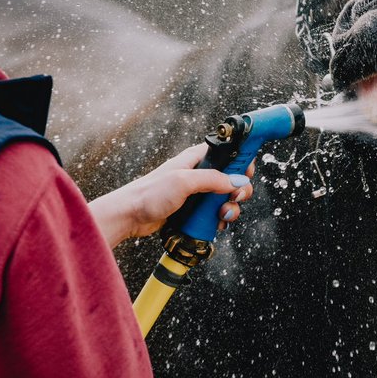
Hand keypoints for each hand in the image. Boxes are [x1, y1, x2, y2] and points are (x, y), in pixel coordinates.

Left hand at [88, 144, 255, 247]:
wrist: (129, 216)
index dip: (241, 161)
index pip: (228, 153)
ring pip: (225, 198)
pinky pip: (214, 213)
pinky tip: (214, 224)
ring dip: (229, 209)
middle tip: (233, 199)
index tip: (247, 174)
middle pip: (232, 178)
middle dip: (238, 191)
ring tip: (220, 216)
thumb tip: (237, 182)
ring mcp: (196, 193)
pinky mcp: (193, 209)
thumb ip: (212, 179)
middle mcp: (198, 173)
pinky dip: (218, 220)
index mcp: (196, 158)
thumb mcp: (183, 181)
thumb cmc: (149, 194)